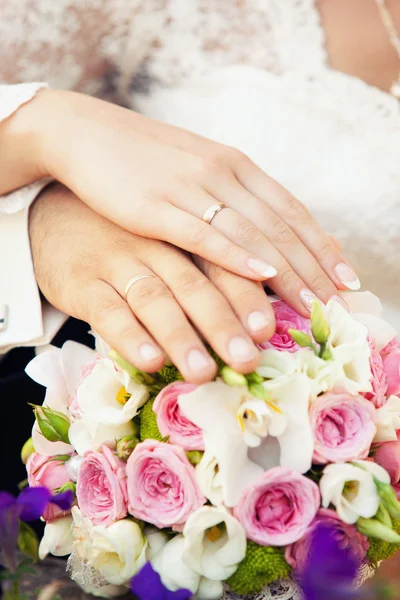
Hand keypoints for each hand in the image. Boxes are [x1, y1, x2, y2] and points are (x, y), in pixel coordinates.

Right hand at [23, 89, 358, 315]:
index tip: (344, 277)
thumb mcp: (197, 168)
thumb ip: (230, 195)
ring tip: (310, 302)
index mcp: (235, 163)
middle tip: (338, 301)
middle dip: (313, 266)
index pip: (290, 209)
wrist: (86, 134)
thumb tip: (261, 231)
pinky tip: (260, 273)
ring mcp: (189, 187)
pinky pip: (203, 234)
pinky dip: (236, 254)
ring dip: (285, 270)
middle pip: (279, 226)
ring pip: (250, 233)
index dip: (321, 245)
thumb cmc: (143, 158)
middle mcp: (221, 172)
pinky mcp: (155, 206)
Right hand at [29, 184, 277, 382]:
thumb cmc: (126, 235)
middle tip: (247, 360)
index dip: (247, 297)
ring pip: (154, 300)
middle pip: (195, 286)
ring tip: (203, 372)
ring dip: (180, 337)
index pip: (221, 265)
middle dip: (223, 325)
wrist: (56, 213)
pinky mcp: (83, 283)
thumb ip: (201, 268)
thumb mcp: (165, 240)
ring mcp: (117, 263)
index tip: (269, 329)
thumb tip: (251, 319)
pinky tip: (150, 361)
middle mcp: (155, 247)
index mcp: (181, 236)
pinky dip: (130, 336)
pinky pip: (108, 310)